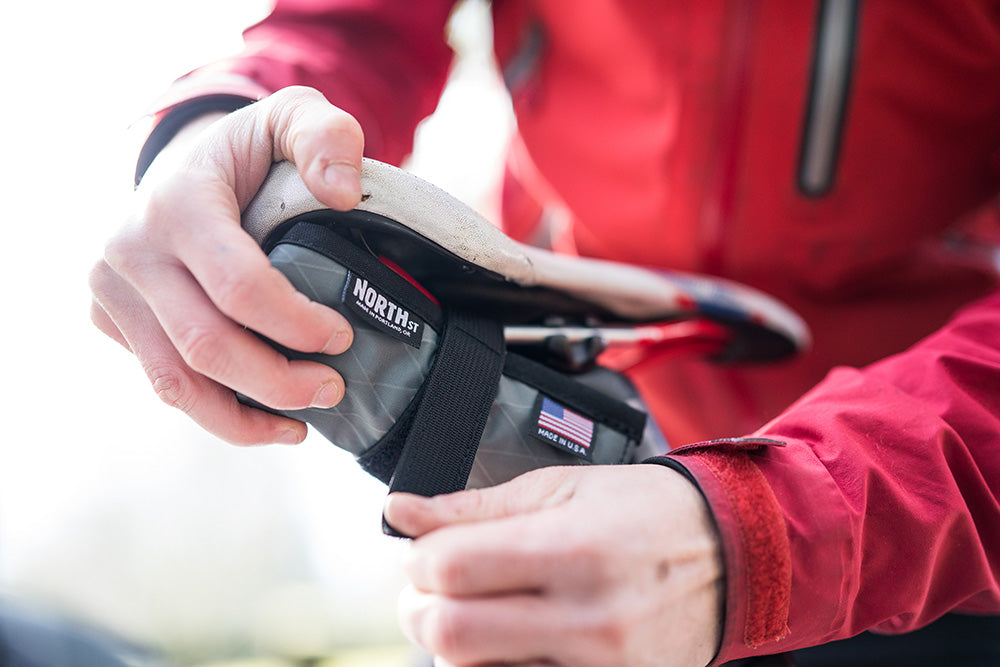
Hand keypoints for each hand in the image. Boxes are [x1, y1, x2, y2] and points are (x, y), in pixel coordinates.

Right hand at [89, 86, 363, 444]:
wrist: (187, 168)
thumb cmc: (250, 152)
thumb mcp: (294, 118)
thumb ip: (327, 138)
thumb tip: (343, 196)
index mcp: (178, 203)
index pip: (239, 285)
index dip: (297, 324)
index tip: (342, 337)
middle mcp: (131, 249)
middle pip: (206, 345)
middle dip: (278, 382)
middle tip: (332, 390)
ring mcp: (113, 290)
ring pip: (176, 382)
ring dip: (244, 417)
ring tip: (301, 424)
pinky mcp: (111, 320)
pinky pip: (165, 384)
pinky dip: (216, 414)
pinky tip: (264, 420)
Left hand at [385, 464, 723, 666]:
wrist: (728, 557)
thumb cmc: (641, 512)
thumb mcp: (560, 488)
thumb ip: (472, 507)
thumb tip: (399, 512)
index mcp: (575, 548)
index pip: (451, 567)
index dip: (418, 559)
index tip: (425, 553)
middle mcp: (590, 618)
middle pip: (450, 633)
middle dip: (420, 608)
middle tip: (432, 589)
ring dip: (454, 644)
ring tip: (478, 612)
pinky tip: (508, 642)